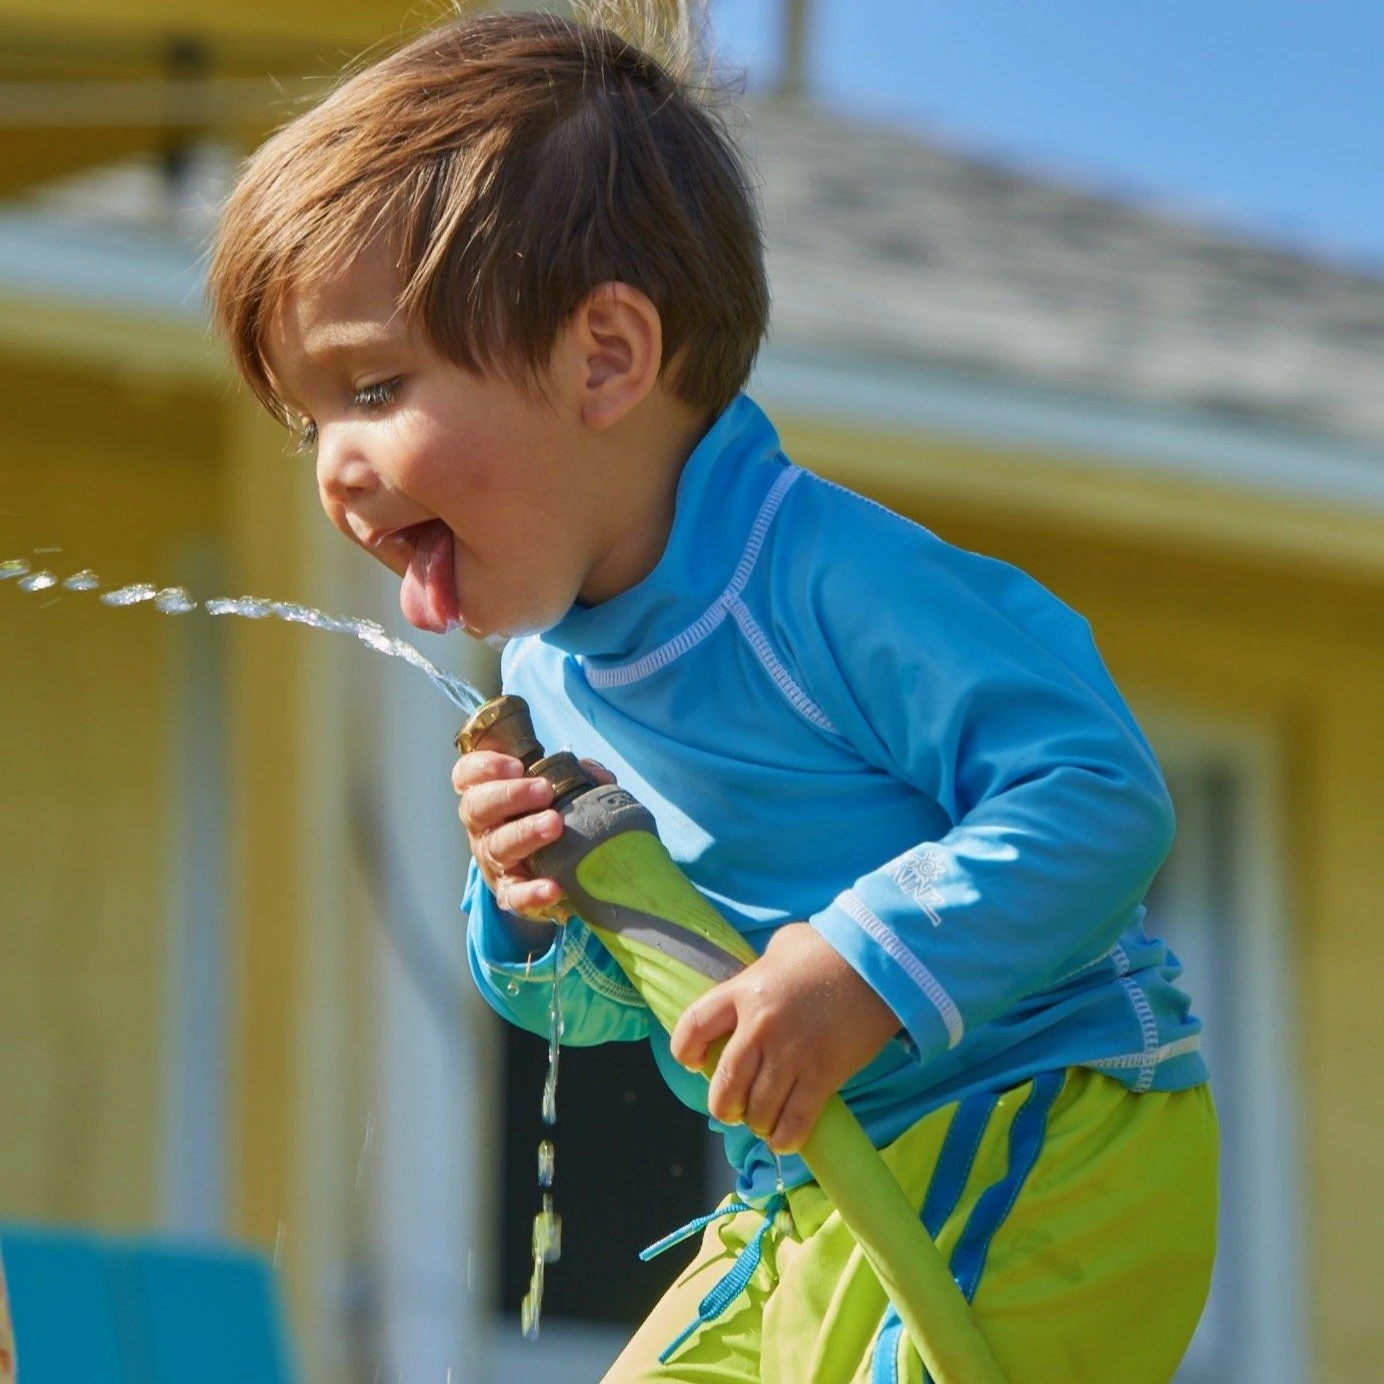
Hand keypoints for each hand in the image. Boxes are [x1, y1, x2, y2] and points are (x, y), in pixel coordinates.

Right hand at [452, 750, 612, 923]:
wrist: (537, 869)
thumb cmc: (540, 815)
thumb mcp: (550, 790)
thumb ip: (573, 776)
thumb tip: (599, 776)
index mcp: (486, 793)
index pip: (468, 774)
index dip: (485, 766)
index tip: (517, 765)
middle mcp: (482, 826)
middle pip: (477, 806)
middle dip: (510, 795)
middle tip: (544, 790)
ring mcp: (491, 860)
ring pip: (497, 846)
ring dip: (525, 833)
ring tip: (554, 824)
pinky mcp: (507, 892)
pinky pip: (513, 895)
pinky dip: (531, 893)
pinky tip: (553, 888)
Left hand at [669, 922, 901, 1154]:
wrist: (879, 963)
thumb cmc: (830, 949)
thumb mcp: (783, 946)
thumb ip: (761, 966)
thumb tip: (757, 976)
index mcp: (742, 991)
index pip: (693, 1027)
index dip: (686, 1050)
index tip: (692, 1062)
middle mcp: (759, 1027)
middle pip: (724, 1083)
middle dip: (723, 1105)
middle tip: (731, 1108)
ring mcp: (790, 1054)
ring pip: (758, 1109)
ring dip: (757, 1122)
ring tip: (763, 1121)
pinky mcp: (822, 1075)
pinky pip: (795, 1120)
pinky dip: (785, 1137)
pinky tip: (784, 1138)